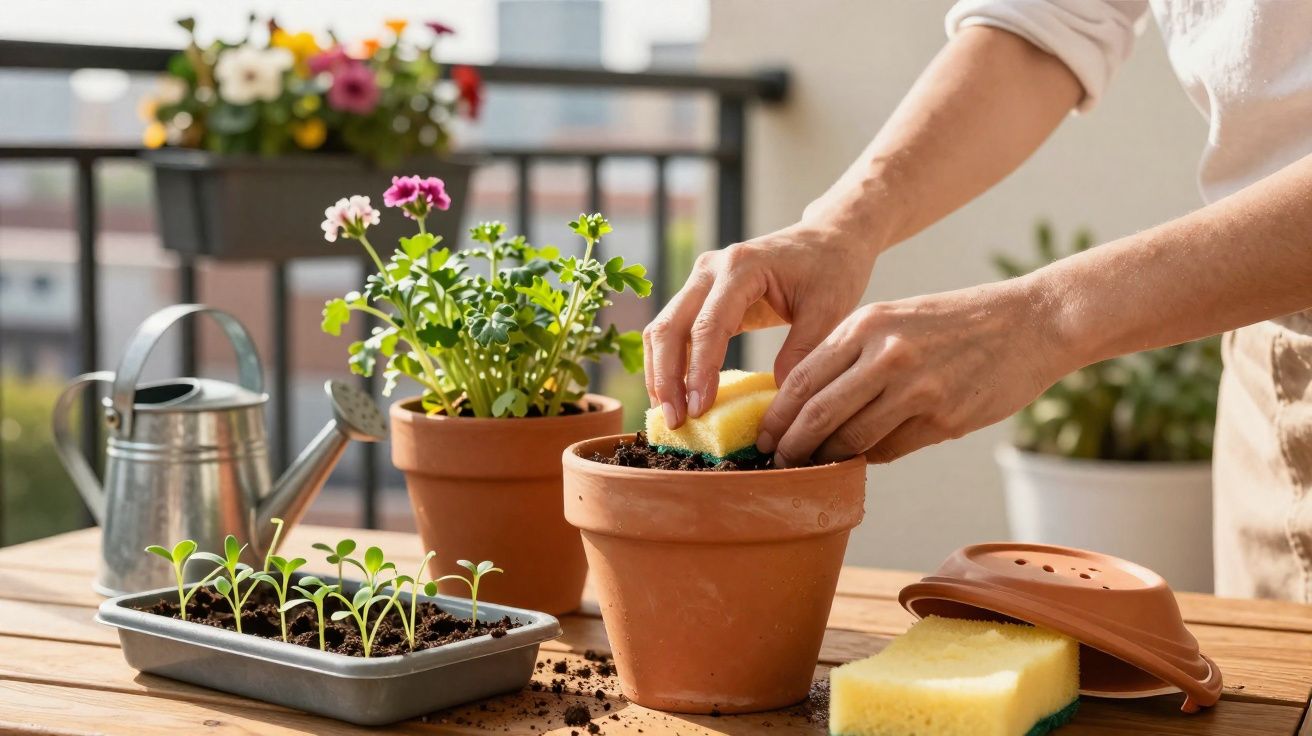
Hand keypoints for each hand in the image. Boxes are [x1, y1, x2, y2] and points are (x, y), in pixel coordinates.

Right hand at [643, 219, 881, 427]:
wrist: (828, 238)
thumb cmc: (831, 270)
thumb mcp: (828, 311)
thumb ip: (802, 351)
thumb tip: (778, 400)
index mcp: (741, 267)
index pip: (708, 325)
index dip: (700, 370)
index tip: (700, 409)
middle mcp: (710, 269)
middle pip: (670, 326)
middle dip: (667, 377)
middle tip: (676, 421)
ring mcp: (701, 279)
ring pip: (663, 329)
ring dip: (661, 373)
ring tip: (671, 415)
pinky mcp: (701, 294)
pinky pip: (674, 330)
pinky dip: (669, 363)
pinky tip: (676, 395)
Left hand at [755, 279, 1067, 466]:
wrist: (1032, 322)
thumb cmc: (958, 323)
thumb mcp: (895, 319)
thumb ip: (853, 356)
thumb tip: (810, 406)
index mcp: (865, 325)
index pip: (802, 379)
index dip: (777, 416)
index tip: (765, 438)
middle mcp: (885, 354)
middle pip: (818, 414)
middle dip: (793, 446)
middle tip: (780, 464)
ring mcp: (916, 388)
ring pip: (852, 438)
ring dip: (831, 458)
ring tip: (819, 465)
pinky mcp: (944, 417)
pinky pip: (890, 448)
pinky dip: (872, 456)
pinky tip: (868, 455)